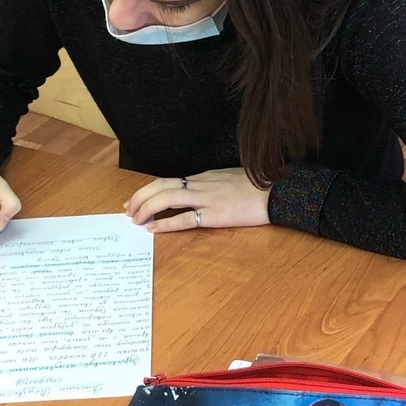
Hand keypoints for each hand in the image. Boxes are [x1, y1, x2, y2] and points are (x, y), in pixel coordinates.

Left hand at [124, 168, 268, 234]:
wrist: (278, 191)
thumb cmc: (259, 186)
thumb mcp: (231, 179)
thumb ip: (214, 185)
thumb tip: (201, 192)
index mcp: (204, 177)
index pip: (168, 181)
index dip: (148, 190)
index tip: (135, 200)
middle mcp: (201, 184)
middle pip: (161, 186)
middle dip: (140, 197)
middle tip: (127, 210)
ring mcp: (207, 199)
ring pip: (167, 197)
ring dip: (146, 207)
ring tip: (135, 219)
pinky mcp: (216, 214)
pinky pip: (185, 218)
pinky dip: (165, 223)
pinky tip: (153, 228)